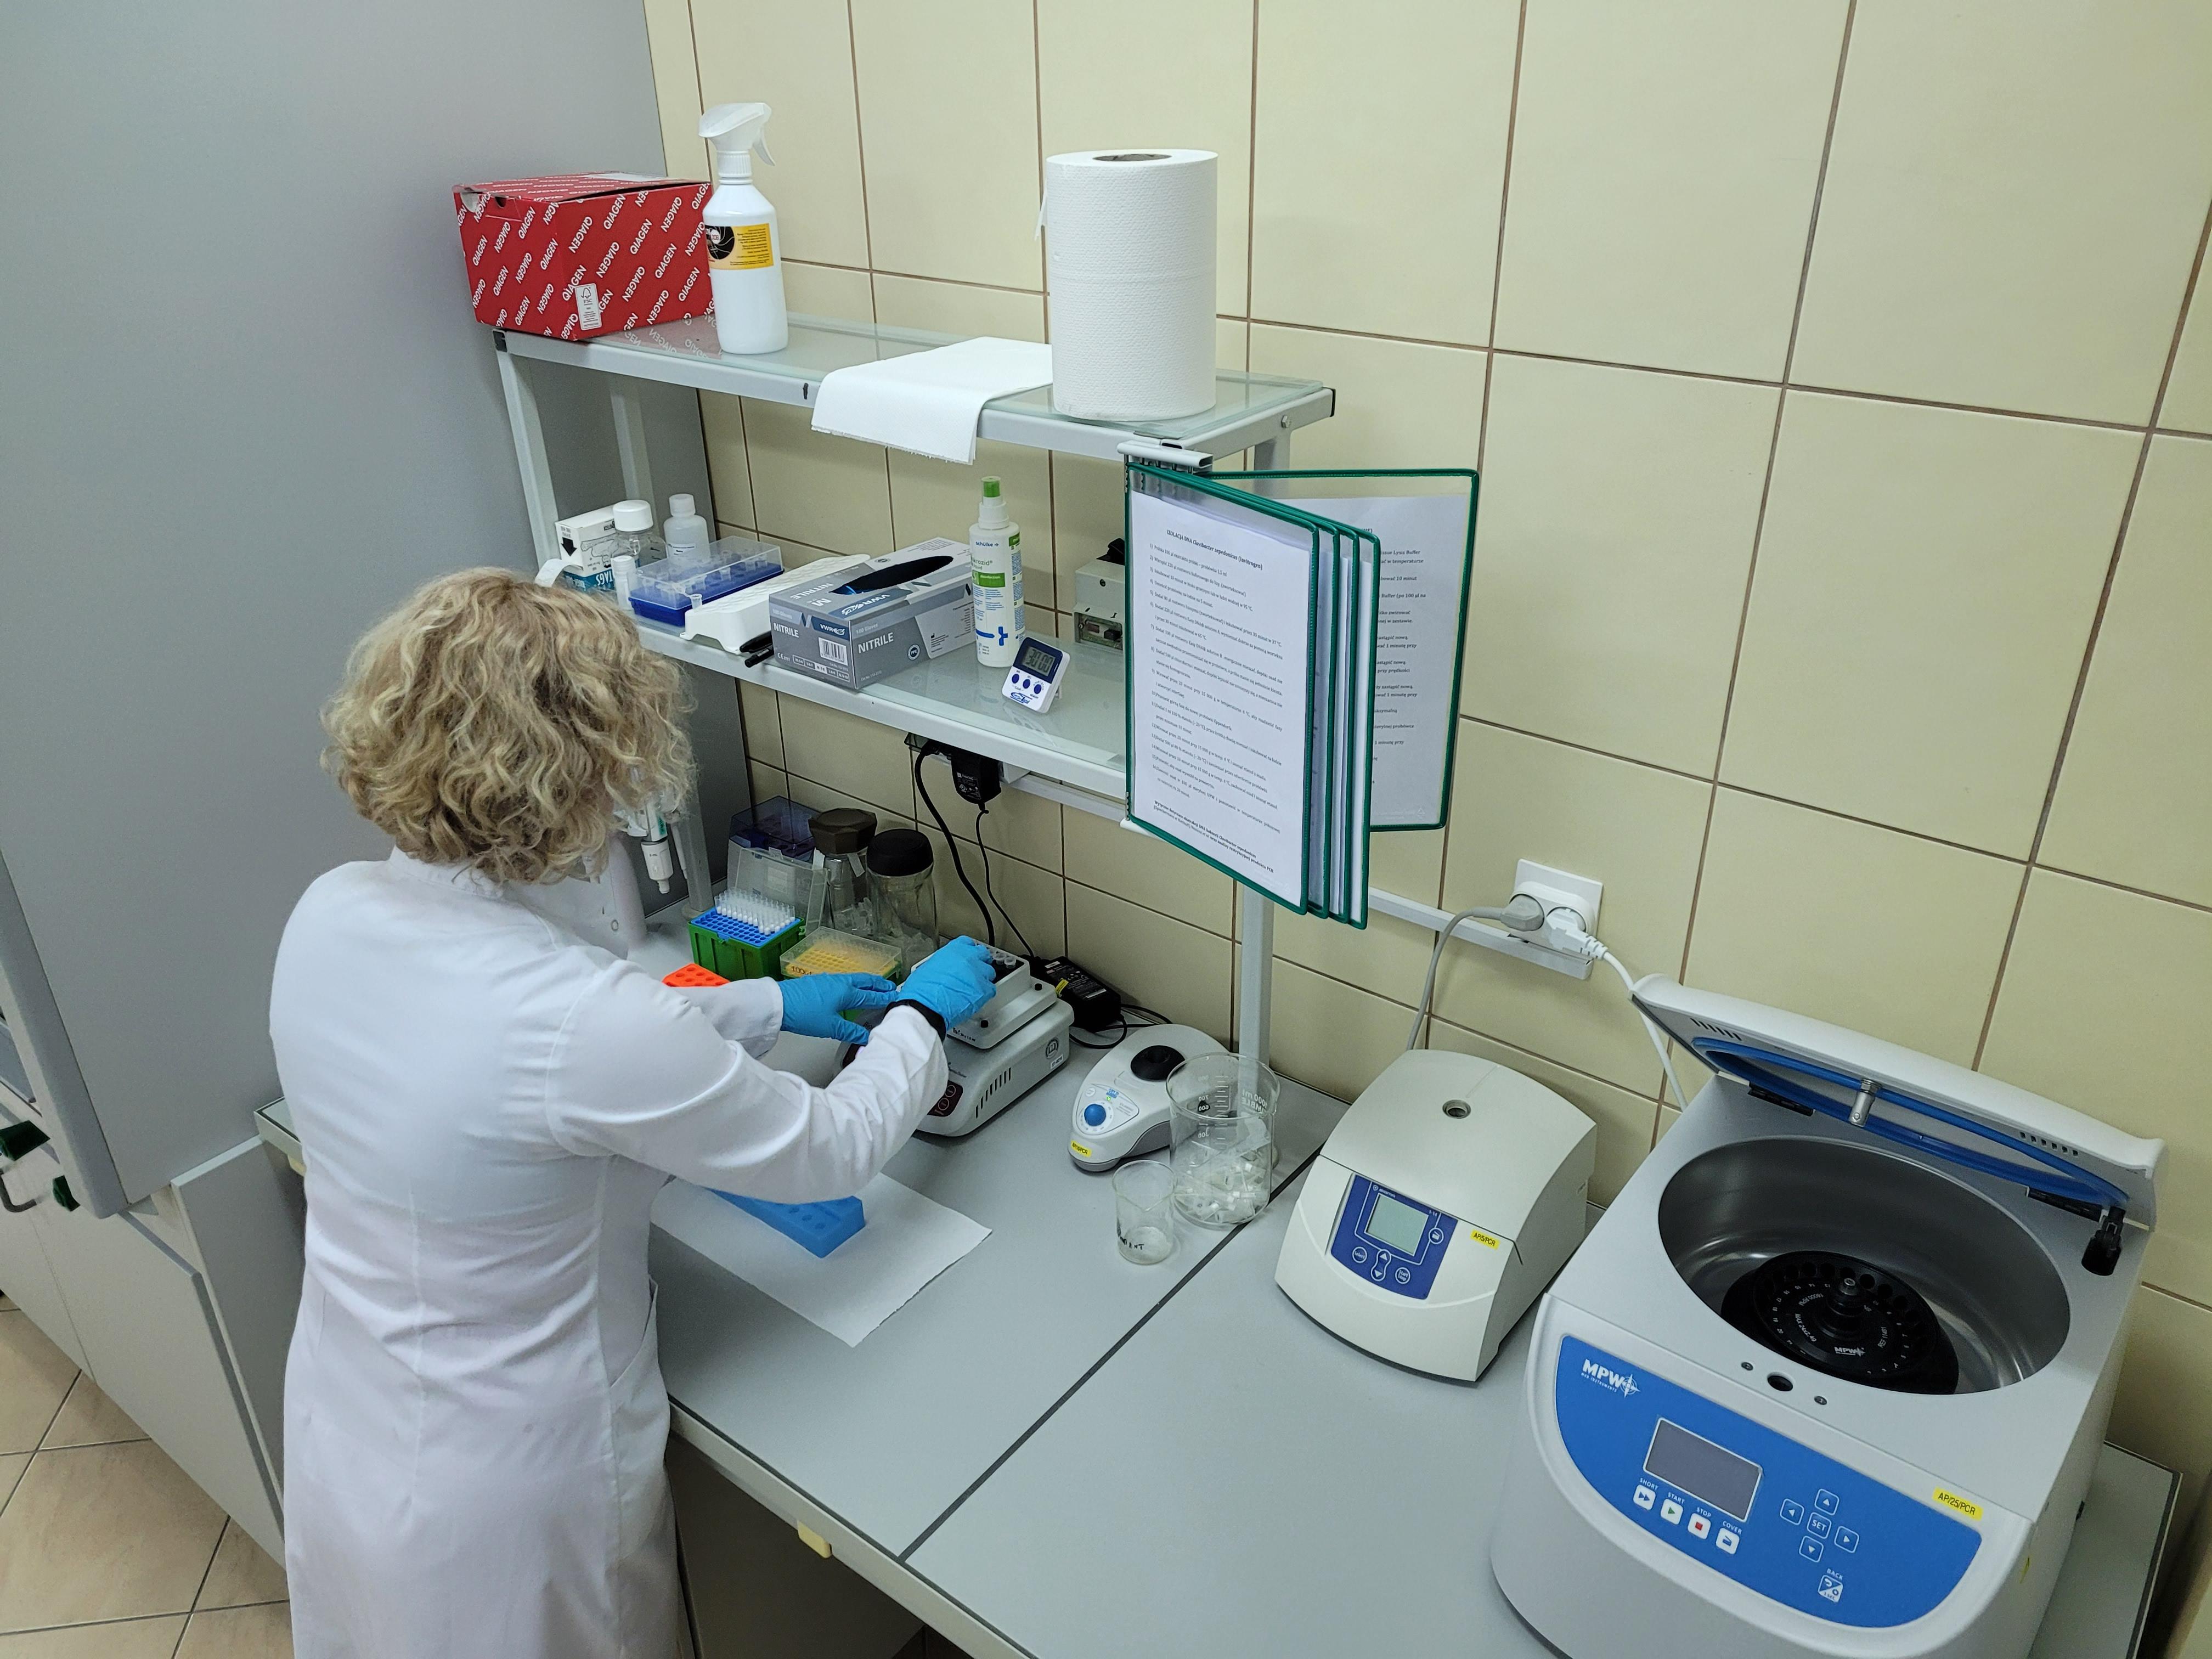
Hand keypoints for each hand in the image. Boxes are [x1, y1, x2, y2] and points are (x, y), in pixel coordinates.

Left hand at [777, 972, 897, 1044]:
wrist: (778, 1003)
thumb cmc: (804, 1014)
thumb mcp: (831, 1027)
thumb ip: (851, 1031)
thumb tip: (868, 1038)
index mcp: (848, 992)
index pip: (872, 996)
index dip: (885, 998)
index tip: (897, 999)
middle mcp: (841, 982)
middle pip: (866, 981)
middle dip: (880, 984)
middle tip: (892, 987)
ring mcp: (830, 980)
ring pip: (855, 979)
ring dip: (868, 982)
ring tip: (876, 986)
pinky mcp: (820, 981)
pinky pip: (845, 980)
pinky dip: (855, 983)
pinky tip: (851, 988)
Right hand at [894, 937, 999, 1030]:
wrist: (925, 1007)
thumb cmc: (921, 991)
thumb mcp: (927, 967)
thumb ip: (942, 963)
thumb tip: (944, 968)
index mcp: (953, 949)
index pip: (968, 943)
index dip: (968, 951)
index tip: (967, 956)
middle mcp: (968, 958)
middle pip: (983, 955)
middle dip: (979, 962)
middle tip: (973, 972)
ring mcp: (977, 973)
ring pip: (989, 972)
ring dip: (983, 979)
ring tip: (973, 988)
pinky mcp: (983, 990)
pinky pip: (991, 989)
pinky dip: (985, 994)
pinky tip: (975, 998)